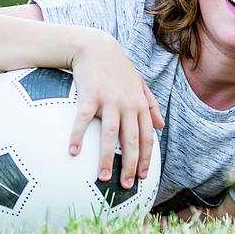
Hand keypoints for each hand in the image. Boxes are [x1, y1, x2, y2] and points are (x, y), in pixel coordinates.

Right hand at [66, 30, 164, 188]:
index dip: (146, 158)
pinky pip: (84, 120)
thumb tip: (161, 126)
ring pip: (111, 135)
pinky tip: (72, 152)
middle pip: (132, 140)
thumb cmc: (117, 67)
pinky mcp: (90, 96)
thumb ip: (151, 104)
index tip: (142, 177)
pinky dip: (78, 136)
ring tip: (102, 178)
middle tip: (125, 186)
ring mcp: (109, 100)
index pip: (147, 137)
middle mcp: (128, 104)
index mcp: (139, 104)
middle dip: (130, 165)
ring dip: (106, 158)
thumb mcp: (139, 83)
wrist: (96, 46)